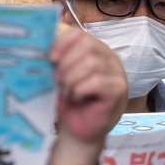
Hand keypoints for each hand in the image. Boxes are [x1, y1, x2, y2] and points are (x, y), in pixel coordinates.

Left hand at [49, 29, 127, 147]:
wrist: (79, 130)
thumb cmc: (71, 101)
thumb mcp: (63, 74)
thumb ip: (60, 58)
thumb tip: (44, 46)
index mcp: (96, 50)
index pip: (80, 33)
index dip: (63, 42)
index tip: (50, 59)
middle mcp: (110, 58)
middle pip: (87, 45)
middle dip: (66, 63)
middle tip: (58, 80)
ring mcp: (117, 73)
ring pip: (92, 63)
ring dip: (72, 78)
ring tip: (67, 91)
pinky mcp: (119, 90)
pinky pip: (97, 81)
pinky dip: (80, 89)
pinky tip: (76, 98)